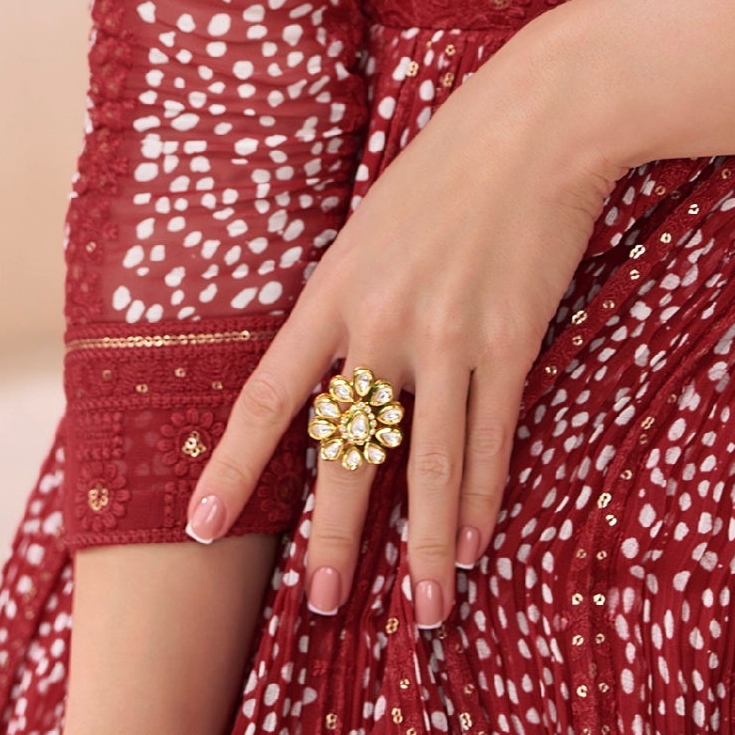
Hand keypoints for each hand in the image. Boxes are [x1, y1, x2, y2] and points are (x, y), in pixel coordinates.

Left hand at [184, 12, 614, 627]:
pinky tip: (480, 542)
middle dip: (334, 537)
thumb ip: (350, 296)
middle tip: (322, 603)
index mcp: (334, 289)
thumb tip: (334, 368)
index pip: (267, 396)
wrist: (538, 122)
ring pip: (430, 468)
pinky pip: (491, 440)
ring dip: (428, 547)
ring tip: (426, 611)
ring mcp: (449, 336)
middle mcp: (383, 322)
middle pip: (347, 452)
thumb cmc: (451, 163)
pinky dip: (485, 499)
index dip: (231, 467)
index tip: (196, 524)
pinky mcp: (510, 341)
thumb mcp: (373, 222)